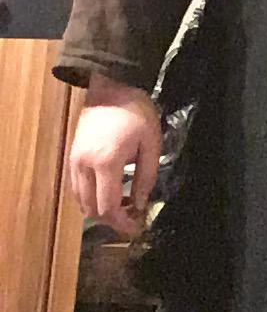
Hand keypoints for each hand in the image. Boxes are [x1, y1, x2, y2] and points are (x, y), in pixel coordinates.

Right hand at [69, 74, 160, 237]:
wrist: (112, 86)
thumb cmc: (136, 112)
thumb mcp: (151, 143)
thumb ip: (146, 176)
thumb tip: (139, 203)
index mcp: (106, 163)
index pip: (107, 207)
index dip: (122, 222)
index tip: (136, 225)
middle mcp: (84, 166)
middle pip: (91, 209)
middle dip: (111, 219)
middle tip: (131, 217)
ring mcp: (74, 162)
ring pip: (81, 201)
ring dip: (99, 209)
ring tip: (122, 205)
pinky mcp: (72, 156)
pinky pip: (77, 188)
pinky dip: (90, 197)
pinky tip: (108, 192)